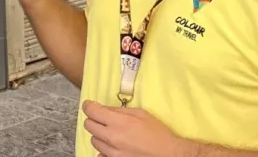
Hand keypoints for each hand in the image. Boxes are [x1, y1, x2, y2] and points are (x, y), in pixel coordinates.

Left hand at [82, 101, 199, 156]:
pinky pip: (100, 154)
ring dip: (99, 135)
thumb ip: (119, 111)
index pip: (91, 111)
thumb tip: (104, 108)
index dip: (88, 106)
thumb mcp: (141, 114)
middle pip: (88, 125)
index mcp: (119, 123)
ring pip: (93, 140)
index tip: (90, 105)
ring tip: (112, 134)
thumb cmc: (158, 133)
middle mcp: (112, 138)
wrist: (169, 154)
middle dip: (94, 119)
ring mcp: (112, 152)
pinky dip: (104, 149)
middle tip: (103, 119)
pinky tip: (114, 146)